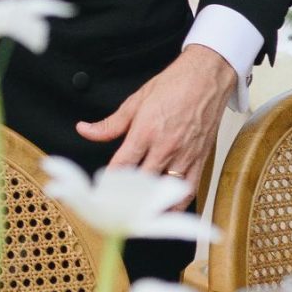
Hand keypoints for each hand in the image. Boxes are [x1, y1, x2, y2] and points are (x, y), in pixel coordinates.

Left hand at [75, 43, 235, 195]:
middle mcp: (165, 147)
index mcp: (146, 131)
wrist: (206, 79)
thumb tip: (85, 130)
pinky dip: (176, 204)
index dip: (109, 181)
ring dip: (151, 202)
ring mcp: (185, 156)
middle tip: (115, 205)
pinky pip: (188, 191)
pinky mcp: (200, 160)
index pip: (123, 164)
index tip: (101, 191)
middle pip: (143, 181)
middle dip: (128, 195)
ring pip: (165, 190)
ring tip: (137, 212)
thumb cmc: (173, 86)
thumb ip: (110, 123)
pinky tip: (165, 209)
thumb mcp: (135, 101)